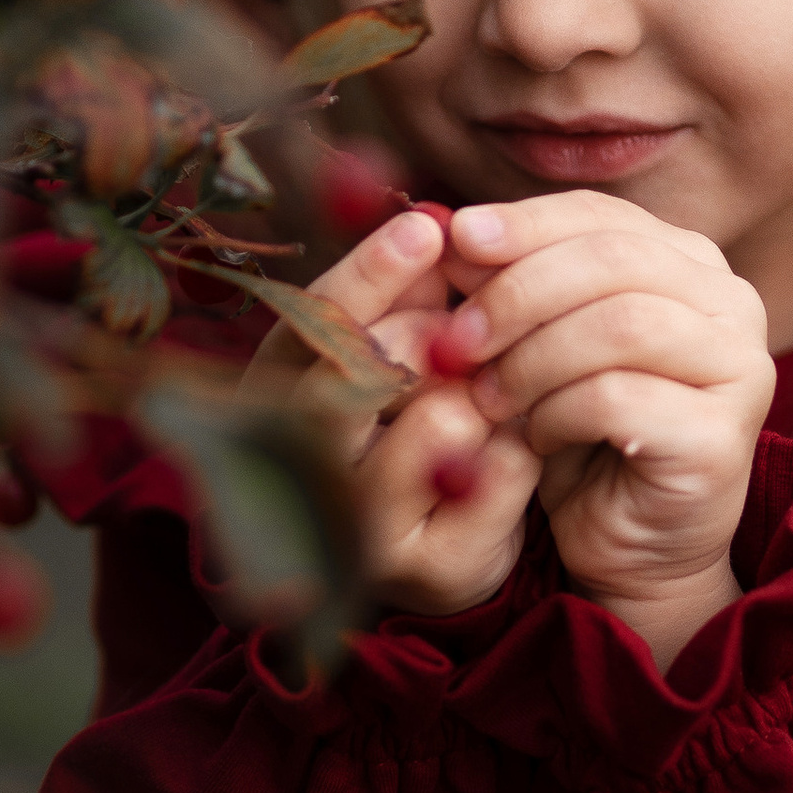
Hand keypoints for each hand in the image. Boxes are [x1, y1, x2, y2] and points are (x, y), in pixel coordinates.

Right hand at [256, 206, 539, 616]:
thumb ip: (415, 295)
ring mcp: (362, 528)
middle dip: (426, 335)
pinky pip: (491, 480)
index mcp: (279, 400)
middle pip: (356, 378)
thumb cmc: (417, 425)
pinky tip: (513, 443)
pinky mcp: (429, 569)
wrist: (451, 544)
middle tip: (466, 321)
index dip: (368, 273)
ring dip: (476, 394)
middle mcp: (303, 470)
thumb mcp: (407, 354)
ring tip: (489, 392)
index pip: (310, 325)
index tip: (426, 227)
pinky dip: (514, 449)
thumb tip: (437, 223)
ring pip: (432, 424)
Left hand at [430, 195, 772, 666]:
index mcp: (690, 263)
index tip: (457, 240)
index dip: (524, 224)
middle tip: (457, 338)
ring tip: (491, 396)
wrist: (630, 549)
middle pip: (613, 259)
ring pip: (620, 324)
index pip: (602, 214)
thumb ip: (514, 284)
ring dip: (533, 358)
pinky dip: (556, 413)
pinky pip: (618, 397)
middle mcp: (732, 303)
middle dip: (519, 292)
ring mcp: (741, 367)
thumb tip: (454, 231)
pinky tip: (535, 438)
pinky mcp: (723, 437)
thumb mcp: (539, 343)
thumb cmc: (581, 438)